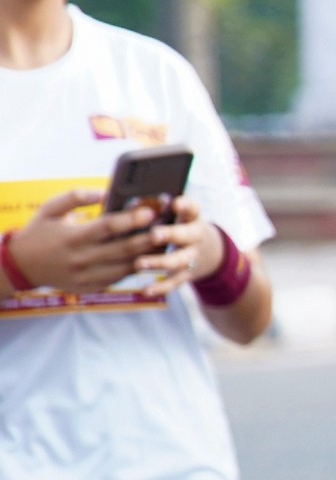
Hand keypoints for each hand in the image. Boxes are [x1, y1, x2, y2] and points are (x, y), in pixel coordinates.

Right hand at [6, 188, 161, 293]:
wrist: (22, 267)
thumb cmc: (39, 232)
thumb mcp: (50, 209)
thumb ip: (76, 197)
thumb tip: (105, 192)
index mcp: (72, 238)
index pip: (108, 227)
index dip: (131, 219)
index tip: (150, 211)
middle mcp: (82, 259)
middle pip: (124, 249)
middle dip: (149, 237)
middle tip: (168, 226)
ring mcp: (87, 276)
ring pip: (127, 267)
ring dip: (149, 255)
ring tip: (166, 241)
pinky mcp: (92, 287)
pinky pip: (120, 278)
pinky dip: (136, 267)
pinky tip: (150, 256)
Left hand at [132, 195, 227, 295]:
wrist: (205, 250)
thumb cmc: (174, 224)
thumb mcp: (172, 213)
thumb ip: (153, 207)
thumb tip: (125, 200)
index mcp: (190, 216)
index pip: (192, 208)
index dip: (185, 205)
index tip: (174, 202)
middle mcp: (195, 236)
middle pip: (186, 234)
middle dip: (170, 234)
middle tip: (154, 234)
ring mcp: (192, 255)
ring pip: (179, 260)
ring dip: (160, 262)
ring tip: (140, 263)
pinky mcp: (187, 273)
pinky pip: (175, 282)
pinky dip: (161, 286)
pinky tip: (145, 290)